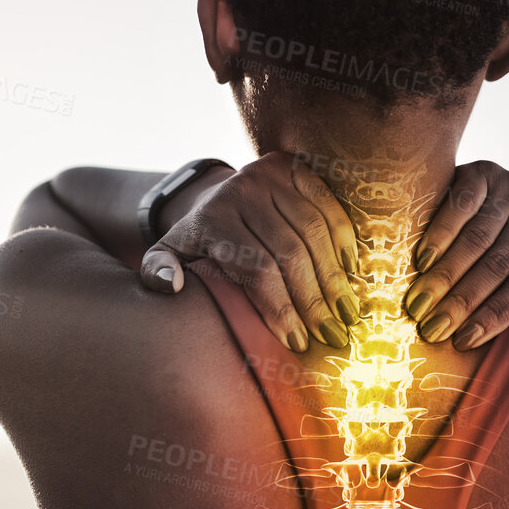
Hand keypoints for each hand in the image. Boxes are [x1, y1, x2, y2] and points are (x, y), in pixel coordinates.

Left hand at [139, 153, 359, 352]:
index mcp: (211, 218)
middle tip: (331, 334)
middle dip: (312, 299)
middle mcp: (241, 190)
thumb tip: (171, 287)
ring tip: (347, 311)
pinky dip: (343, 238)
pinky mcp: (295, 167)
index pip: (255, 268)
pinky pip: (327, 206)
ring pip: (312, 231)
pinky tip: (350, 270)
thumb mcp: (168, 254)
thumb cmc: (198, 240)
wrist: (212, 193)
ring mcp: (270, 175)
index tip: (297, 341)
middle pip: (288, 252)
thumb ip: (158, 272)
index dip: (279, 307)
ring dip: (333, 275)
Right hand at [403, 160, 508, 350]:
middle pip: (500, 265)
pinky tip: (422, 263)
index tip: (464, 340)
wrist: (489, 197)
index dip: (496, 315)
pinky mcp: (485, 171)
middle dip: (463, 302)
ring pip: (477, 241)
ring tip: (420, 305)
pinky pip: (460, 208)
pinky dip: (439, 237)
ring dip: (444, 277)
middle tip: (433, 329)